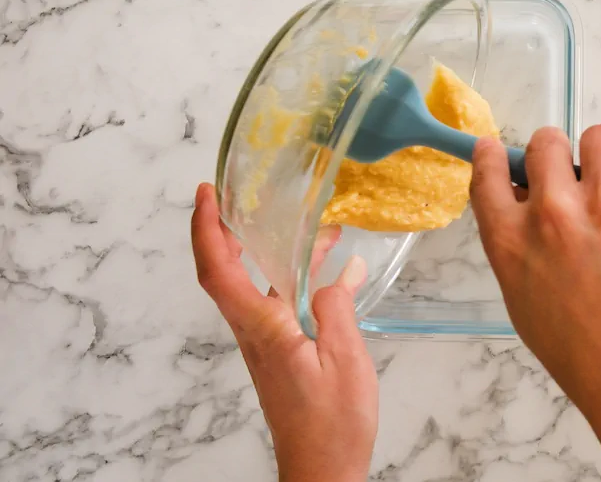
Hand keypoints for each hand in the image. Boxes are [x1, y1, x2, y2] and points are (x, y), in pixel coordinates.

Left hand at [190, 183, 377, 481]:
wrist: (322, 470)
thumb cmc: (332, 425)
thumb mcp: (345, 360)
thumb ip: (337, 309)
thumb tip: (338, 272)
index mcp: (263, 329)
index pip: (219, 270)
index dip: (207, 228)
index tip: (207, 194)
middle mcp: (255, 333)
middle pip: (224, 272)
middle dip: (225, 229)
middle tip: (238, 195)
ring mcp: (266, 343)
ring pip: (256, 285)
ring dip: (273, 251)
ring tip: (314, 225)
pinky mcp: (281, 352)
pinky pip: (278, 303)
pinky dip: (296, 277)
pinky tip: (331, 271)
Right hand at [470, 126, 600, 473]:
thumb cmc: (589, 358)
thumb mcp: (527, 306)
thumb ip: (520, 250)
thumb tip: (526, 207)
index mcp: (512, 242)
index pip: (490, 172)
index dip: (498, 156)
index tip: (503, 151)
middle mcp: (553, 214)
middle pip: (547, 142)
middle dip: (561, 156)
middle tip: (581, 181)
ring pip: (600, 137)